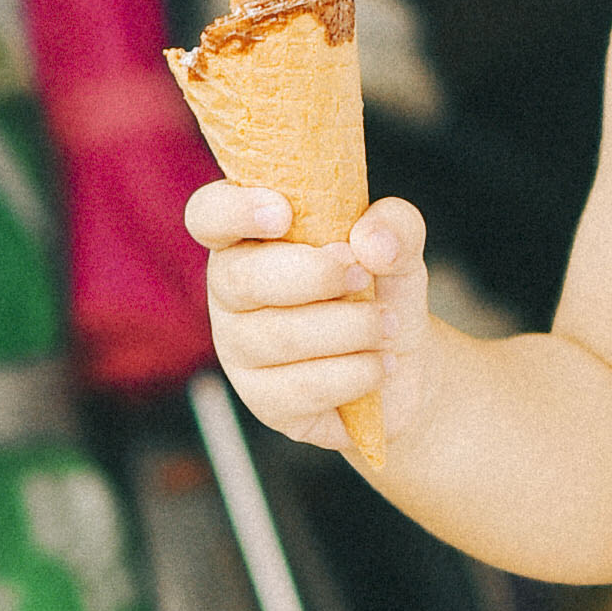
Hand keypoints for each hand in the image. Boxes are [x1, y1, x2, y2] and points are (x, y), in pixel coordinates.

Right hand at [189, 182, 430, 453]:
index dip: (234, 210)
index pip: (209, 215)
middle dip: (315, 275)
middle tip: (363, 276)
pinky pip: (303, 387)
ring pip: (280, 336)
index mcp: (250, 238)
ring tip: (388, 326)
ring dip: (351, 328)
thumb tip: (371, 244)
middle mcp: (231, 291)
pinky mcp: (264, 400)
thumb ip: (394, 226)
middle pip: (243, 279)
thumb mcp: (399, 247)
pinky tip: (380, 365)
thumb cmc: (381, 289)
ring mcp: (240, 349)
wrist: (402, 361)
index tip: (283, 214)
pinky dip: (356, 373)